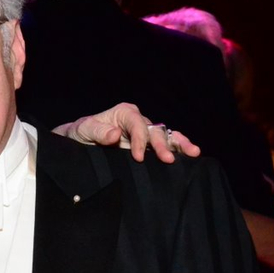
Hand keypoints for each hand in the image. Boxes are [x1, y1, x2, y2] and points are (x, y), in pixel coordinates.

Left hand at [53, 102, 200, 162]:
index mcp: (124, 112)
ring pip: (166, 135)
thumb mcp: (84, 130)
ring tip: (194, 152)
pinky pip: (166, 144)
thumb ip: (99, 132)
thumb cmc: (81, 133)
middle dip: (162, 145)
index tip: (138, 157)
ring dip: (179, 144)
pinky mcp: (148, 144)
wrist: (80, 140)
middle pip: (154, 131)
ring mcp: (145, 131)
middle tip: (168, 160)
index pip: (137, 125)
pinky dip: (177, 149)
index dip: (140, 140)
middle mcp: (138, 119)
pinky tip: (190, 157)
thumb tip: (115, 134)